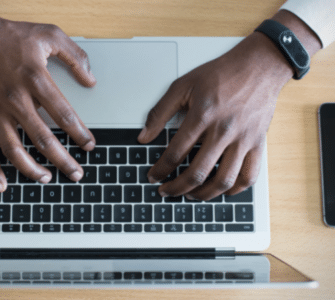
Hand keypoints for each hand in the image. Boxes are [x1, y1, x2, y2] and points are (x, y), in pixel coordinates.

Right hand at [0, 16, 95, 192]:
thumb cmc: (11, 36)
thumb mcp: (49, 34)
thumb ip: (75, 56)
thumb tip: (91, 80)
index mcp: (36, 79)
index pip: (64, 115)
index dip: (80, 133)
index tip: (89, 145)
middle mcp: (16, 98)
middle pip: (43, 138)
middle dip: (63, 160)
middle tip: (77, 174)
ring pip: (14, 149)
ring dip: (31, 169)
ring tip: (47, 179)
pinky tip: (2, 184)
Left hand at [138, 32, 292, 200]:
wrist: (259, 66)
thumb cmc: (221, 74)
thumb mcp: (183, 85)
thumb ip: (160, 112)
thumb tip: (144, 136)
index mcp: (202, 116)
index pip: (175, 153)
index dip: (160, 169)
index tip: (153, 176)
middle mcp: (224, 131)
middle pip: (197, 172)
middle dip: (176, 188)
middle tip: (166, 191)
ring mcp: (243, 140)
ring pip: (223, 180)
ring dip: (203, 194)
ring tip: (190, 195)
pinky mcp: (258, 144)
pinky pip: (249, 176)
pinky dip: (234, 190)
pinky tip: (222, 190)